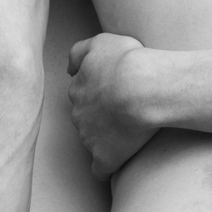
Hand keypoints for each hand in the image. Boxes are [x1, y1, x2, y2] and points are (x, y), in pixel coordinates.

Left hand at [67, 32, 153, 176]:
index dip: (100, 95)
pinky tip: (116, 164)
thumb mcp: (101, 42)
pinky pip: (100, 169)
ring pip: (92, 141)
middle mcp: (79, 115)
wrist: (141, 88)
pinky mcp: (105, 157)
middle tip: (126, 112)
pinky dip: (106, 167)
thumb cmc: (126, 61)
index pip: (83, 95)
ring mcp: (90, 138)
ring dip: (106, 140)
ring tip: (130, 134)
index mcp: (78, 90)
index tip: (118, 93)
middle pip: (85, 119)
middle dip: (99, 118)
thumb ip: (80, 52)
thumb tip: (69, 69)